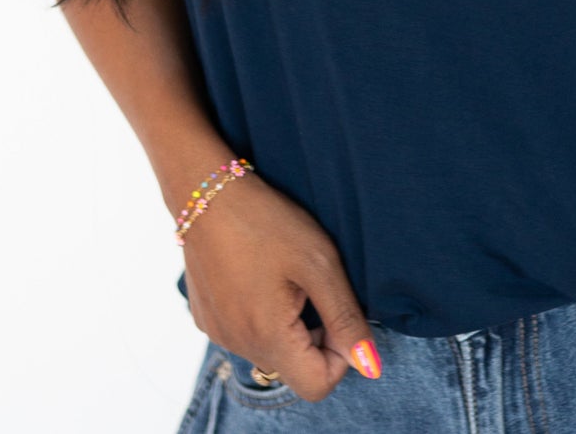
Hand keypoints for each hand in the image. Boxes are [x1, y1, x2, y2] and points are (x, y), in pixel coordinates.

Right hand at [181, 173, 381, 401]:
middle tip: (312, 284)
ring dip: (287, 324)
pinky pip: (244, 333)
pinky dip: (260, 315)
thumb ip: (345, 318)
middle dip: (314, 335)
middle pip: (294, 367)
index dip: (339, 354)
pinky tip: (258, 274)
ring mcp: (218, 333)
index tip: (336, 310)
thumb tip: (370, 365)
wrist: (206, 190)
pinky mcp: (206, 318)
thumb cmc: (266, 221)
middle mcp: (238, 345)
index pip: (318, 384)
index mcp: (269, 337)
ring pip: (270, 350)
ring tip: (283, 274)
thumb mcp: (318, 262)